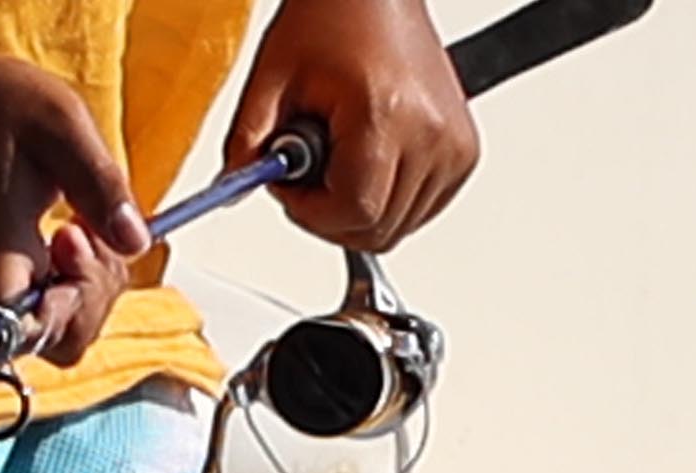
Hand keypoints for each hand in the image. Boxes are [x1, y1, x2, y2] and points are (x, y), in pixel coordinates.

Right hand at [0, 43, 149, 364]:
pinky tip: (74, 229)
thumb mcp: (60, 126)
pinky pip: (53, 302)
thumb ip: (101, 185)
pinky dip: (78, 274)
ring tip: (81, 222)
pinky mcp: (8, 274)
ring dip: (91, 284)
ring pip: (61, 325)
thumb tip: (138, 242)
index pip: (33, 334)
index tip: (73, 237)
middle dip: (94, 295)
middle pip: (59, 343)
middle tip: (87, 229)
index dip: (73, 305)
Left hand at [227, 0, 477, 250]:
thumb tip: (231, 193)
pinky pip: (419, 209)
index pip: (352, 212)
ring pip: (397, 227)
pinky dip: (385, 201)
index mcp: (387, 115)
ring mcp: (455, 145)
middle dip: (327, 214)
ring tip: (336, 158)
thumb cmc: (332, 20)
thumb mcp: (270, 81)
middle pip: (376, 229)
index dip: (307, 211)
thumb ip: (246, 146)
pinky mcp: (463, 151)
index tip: (288, 184)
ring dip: (355, 209)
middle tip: (306, 171)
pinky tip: (364, 163)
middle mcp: (433, 134)